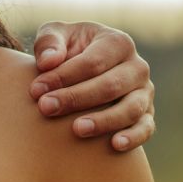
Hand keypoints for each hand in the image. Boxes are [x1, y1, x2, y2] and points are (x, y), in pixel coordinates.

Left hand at [30, 21, 154, 150]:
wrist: (81, 69)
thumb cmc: (66, 50)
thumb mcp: (55, 37)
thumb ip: (48, 43)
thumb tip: (48, 62)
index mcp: (117, 43)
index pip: (92, 62)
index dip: (63, 76)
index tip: (36, 90)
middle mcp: (137, 67)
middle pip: (110, 86)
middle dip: (76, 98)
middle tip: (46, 108)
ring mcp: (144, 93)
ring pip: (131, 108)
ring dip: (104, 121)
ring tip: (77, 130)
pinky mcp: (146, 115)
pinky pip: (146, 128)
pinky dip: (134, 137)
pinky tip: (114, 145)